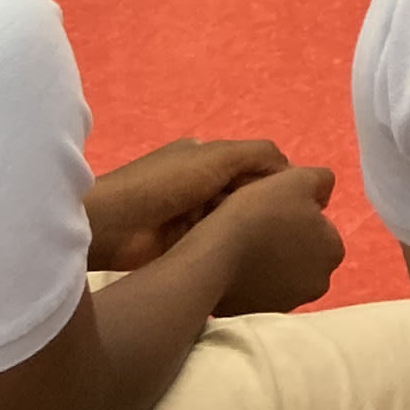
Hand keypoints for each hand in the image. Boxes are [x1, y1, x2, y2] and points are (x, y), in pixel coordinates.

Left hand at [83, 138, 290, 269]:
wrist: (113, 227)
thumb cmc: (165, 184)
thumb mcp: (219, 156)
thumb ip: (261, 155)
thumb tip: (294, 173)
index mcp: (207, 156)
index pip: (256, 165)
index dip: (276, 180)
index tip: (295, 200)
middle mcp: (201, 182)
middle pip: (247, 193)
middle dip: (262, 206)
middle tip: (282, 226)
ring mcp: (192, 214)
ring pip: (235, 218)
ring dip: (246, 227)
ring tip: (267, 242)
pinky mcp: (184, 242)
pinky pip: (218, 240)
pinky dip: (230, 245)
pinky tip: (247, 254)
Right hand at [195, 164, 343, 315]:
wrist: (212, 256)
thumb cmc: (258, 214)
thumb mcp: (297, 180)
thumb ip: (321, 180)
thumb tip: (325, 190)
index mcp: (333, 251)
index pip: (320, 228)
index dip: (295, 215)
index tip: (272, 210)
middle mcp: (318, 283)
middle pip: (302, 253)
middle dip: (283, 241)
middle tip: (256, 226)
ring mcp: (288, 304)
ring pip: (279, 273)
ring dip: (266, 260)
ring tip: (241, 244)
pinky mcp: (257, 315)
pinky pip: (256, 290)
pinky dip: (248, 278)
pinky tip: (232, 263)